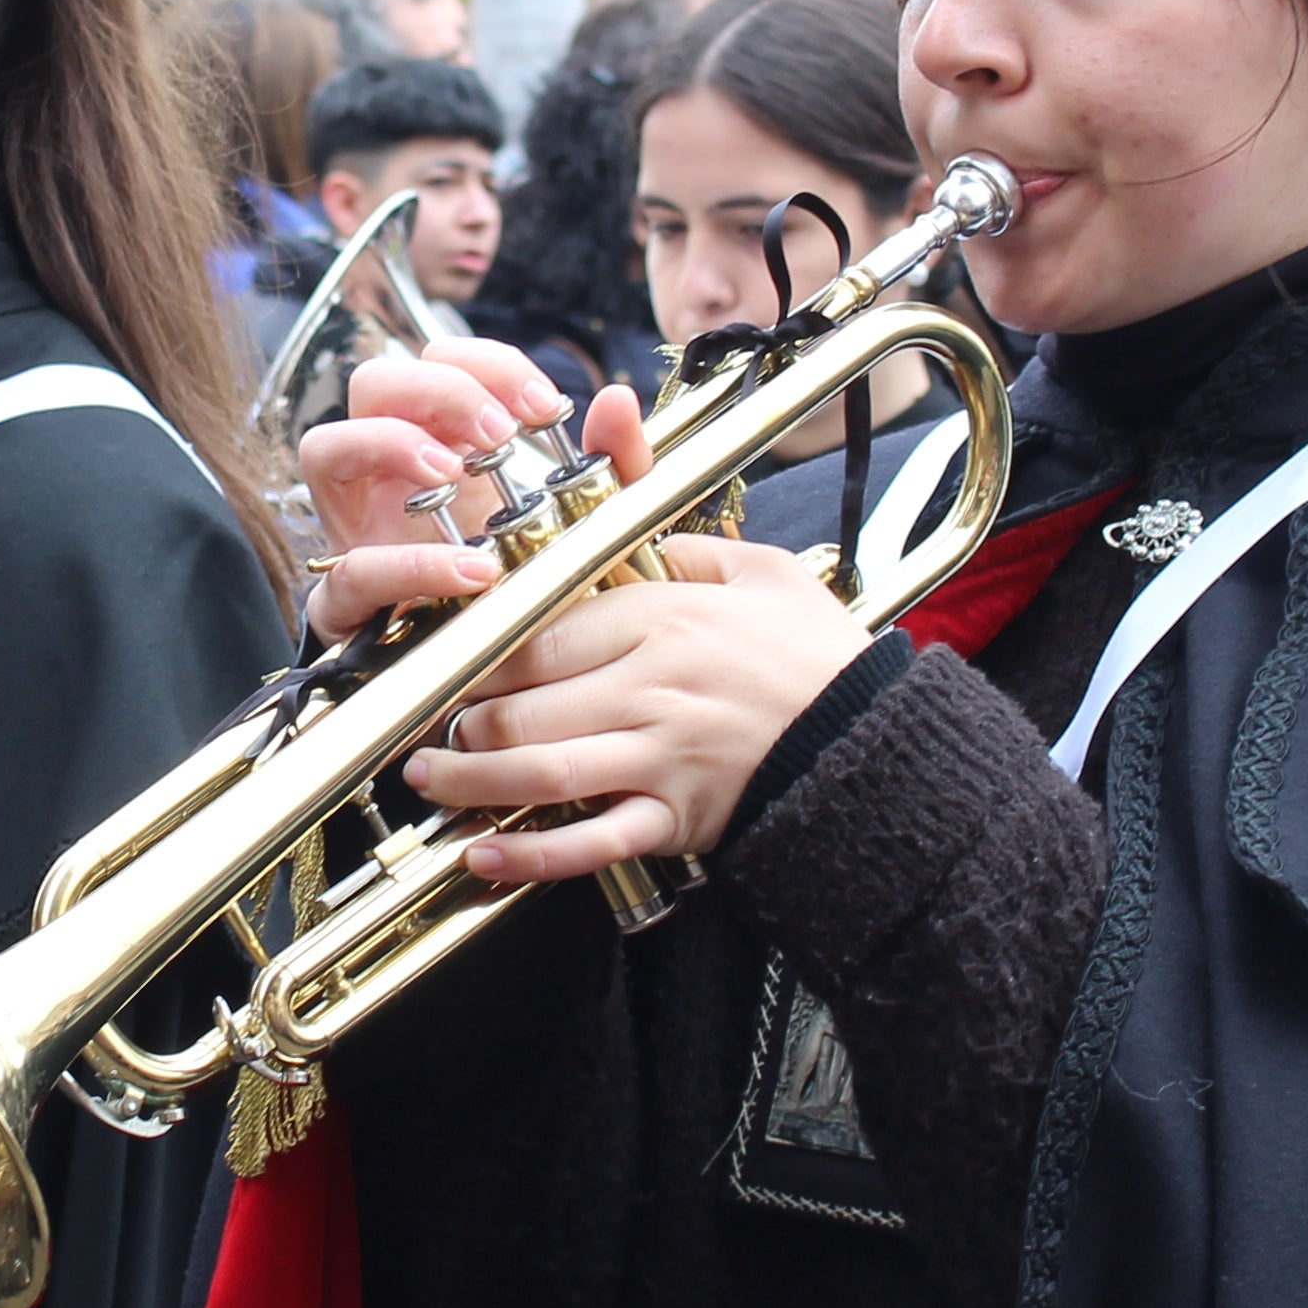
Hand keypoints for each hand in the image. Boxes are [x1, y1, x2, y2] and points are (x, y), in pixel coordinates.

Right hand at [297, 340, 619, 642]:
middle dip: (439, 391)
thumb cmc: (535, 587)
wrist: (504, 685)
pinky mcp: (347, 601)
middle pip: (375, 381)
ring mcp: (358, 528)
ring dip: (389, 443)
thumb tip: (617, 401)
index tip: (544, 406)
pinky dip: (407, 564)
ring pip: (325, 446)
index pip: (440, 359)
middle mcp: (388, 472)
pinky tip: (469, 570)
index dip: (488, 366)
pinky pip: (351, 569)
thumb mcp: (591, 522)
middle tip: (498, 435)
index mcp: (442, 439)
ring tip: (450, 474)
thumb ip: (614, 464)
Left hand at [396, 532, 873, 883]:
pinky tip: (485, 857)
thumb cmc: (815, 654)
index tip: (444, 663)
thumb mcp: (757, 568)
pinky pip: (592, 843)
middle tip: (429, 724)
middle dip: (460, 722)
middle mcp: (654, 686)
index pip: (538, 635)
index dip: (475, 656)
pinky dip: (531, 855)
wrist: (879, 741)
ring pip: (541, 771)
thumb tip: (621, 450)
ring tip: (433, 778)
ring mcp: (664, 756)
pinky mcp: (678, 819)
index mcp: (664, 618)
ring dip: (472, 782)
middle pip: (523, 706)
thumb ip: (673, 527)